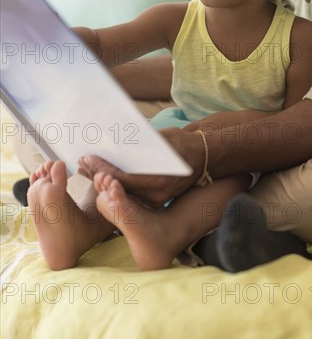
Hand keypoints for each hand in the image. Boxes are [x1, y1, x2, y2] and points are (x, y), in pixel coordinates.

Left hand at [77, 128, 205, 207]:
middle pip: (118, 188)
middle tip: (81, 164)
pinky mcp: (154, 200)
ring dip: (103, 181)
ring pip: (122, 193)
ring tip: (86, 169)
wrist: (203, 157)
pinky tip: (101, 176)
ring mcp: (155, 201)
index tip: (87, 158)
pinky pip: (130, 194)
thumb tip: (114, 138)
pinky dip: (115, 185)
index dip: (102, 169)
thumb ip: (140, 143)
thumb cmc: (182, 143)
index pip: (122, 178)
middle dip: (97, 175)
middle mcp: (155, 195)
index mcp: (158, 181)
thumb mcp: (162, 139)